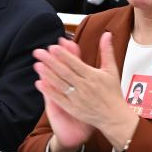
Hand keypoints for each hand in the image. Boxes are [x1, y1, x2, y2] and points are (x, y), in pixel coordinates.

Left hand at [32, 33, 136, 151]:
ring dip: (48, 74)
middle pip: (64, 72)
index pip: (75, 63)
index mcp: (92, 76)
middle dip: (50, 61)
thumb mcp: (111, 70)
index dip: (63, 55)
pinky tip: (40, 83)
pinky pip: (59, 98)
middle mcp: (84, 86)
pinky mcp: (73, 108)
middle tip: (38, 52)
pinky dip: (49, 91)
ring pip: (60, 84)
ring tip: (37, 65)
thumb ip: (106, 51)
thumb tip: (107, 34)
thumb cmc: (113, 92)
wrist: (114, 117)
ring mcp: (77, 98)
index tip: (53, 46)